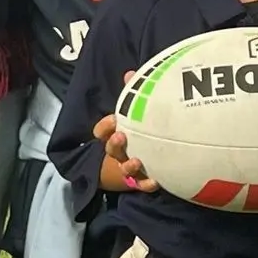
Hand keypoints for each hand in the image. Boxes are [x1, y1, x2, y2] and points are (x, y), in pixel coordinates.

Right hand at [94, 71, 158, 192]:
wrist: (139, 164)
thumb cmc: (137, 132)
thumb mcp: (132, 112)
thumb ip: (132, 93)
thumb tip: (130, 73)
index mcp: (114, 135)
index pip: (101, 132)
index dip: (104, 126)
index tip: (113, 119)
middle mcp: (119, 152)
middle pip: (110, 149)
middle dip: (114, 144)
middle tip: (121, 136)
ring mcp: (128, 168)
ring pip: (124, 168)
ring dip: (129, 165)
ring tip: (137, 161)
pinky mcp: (140, 181)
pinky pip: (142, 185)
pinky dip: (147, 184)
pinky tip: (156, 181)